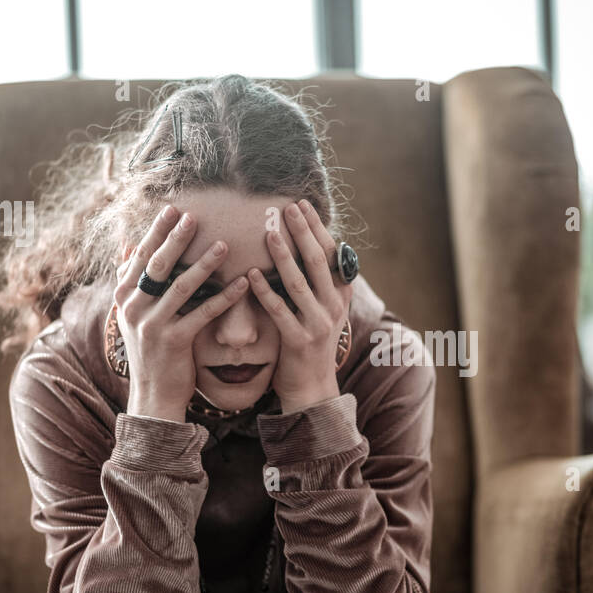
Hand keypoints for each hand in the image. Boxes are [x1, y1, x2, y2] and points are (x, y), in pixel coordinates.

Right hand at [114, 204, 249, 420]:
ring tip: (224, 244)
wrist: (153, 394)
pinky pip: (203, 313)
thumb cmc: (150, 350)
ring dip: (204, 263)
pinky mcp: (174, 342)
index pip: (140, 256)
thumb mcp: (132, 314)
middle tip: (195, 216)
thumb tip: (124, 245)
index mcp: (124, 296)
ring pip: (180, 286)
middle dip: (176, 238)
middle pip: (157, 265)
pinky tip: (242, 283)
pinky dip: (224, 296)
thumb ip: (130, 281)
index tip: (172, 208)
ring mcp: (152, 325)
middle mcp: (134, 308)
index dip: (156, 231)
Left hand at [248, 199, 353, 412]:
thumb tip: (307, 245)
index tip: (301, 204)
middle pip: (318, 261)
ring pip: (300, 282)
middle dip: (303, 232)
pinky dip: (265, 291)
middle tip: (287, 207)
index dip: (316, 228)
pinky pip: (280, 310)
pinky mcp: (299, 340)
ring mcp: (318, 324)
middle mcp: (334, 306)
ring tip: (268, 232)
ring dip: (284, 255)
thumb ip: (318, 282)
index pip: (332, 253)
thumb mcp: (323, 309)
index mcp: (341, 294)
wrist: (313, 388)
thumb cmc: (311, 342)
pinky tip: (251, 274)